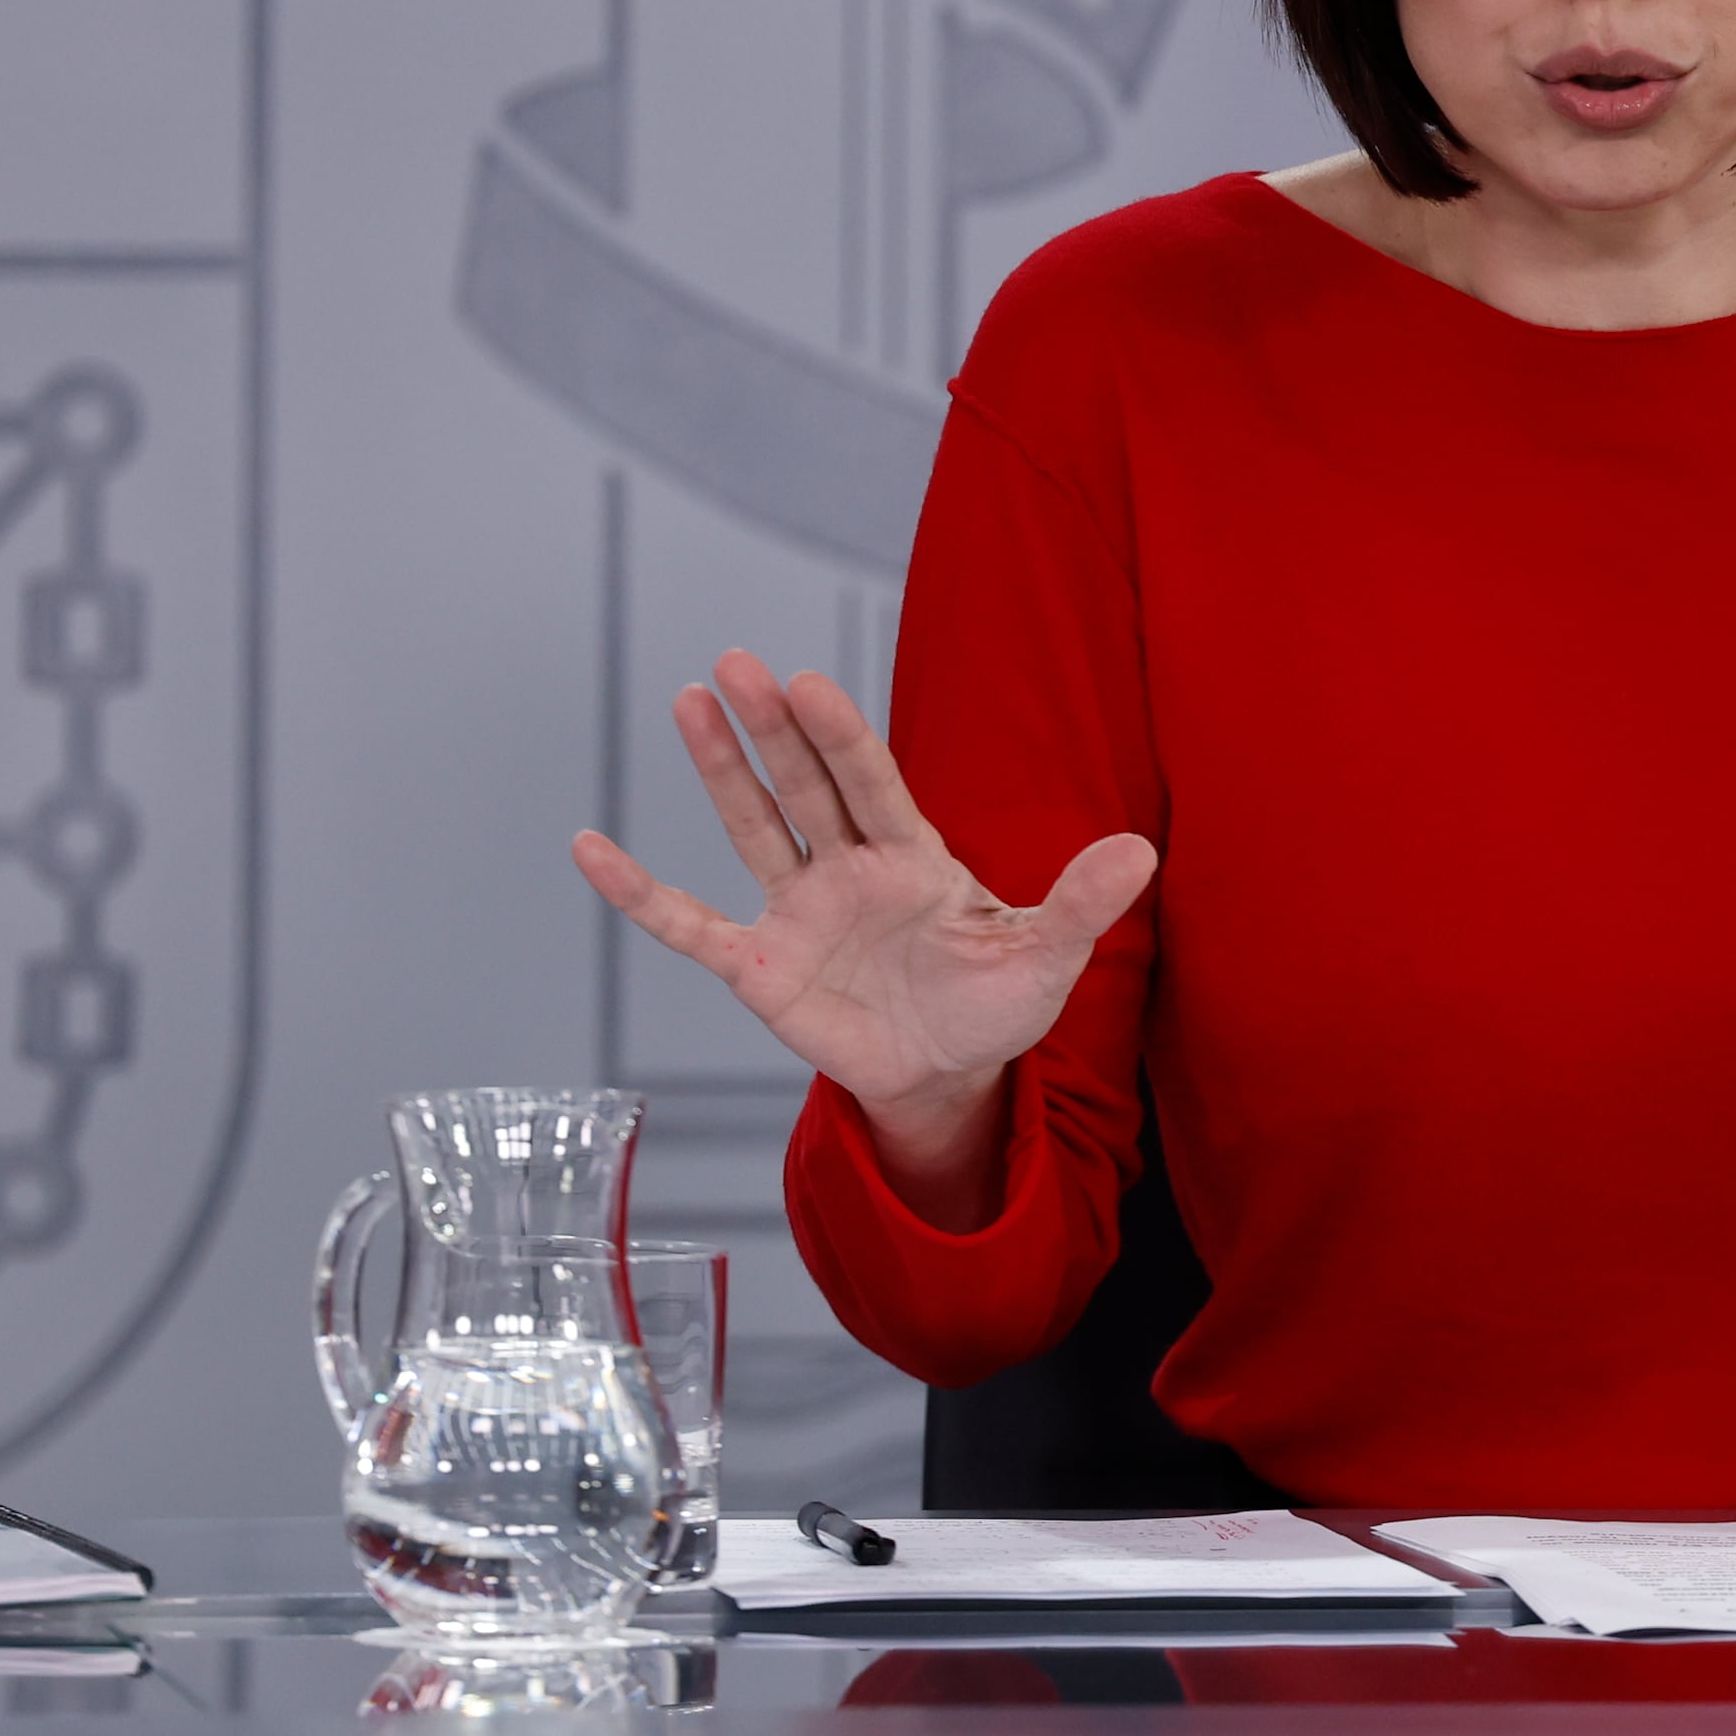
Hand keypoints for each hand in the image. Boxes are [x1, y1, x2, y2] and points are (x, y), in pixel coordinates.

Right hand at [567, 653, 1155, 1172]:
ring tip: (690, 700)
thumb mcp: (1047, 957)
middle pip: (806, 786)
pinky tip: (590, 848)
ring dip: (721, 771)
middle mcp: (849, 868)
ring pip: (754, 827)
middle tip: (735, 663)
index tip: (807, 681)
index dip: (842, 735)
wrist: (945, 1072)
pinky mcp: (760, 966)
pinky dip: (640, 894)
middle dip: (772, 728)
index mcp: (914, 856)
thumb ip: (1082, 902)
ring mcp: (798, 911)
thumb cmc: (995, 1005)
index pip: (873, 782)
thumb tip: (1144, 851)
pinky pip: (688, 924)